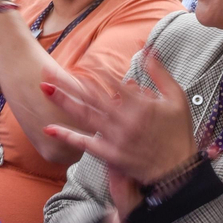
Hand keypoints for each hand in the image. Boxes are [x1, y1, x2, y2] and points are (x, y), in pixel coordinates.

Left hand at [41, 53, 197, 183]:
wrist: (179, 172)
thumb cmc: (179, 133)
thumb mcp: (177, 98)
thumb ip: (160, 73)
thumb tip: (149, 50)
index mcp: (140, 104)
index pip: (111, 81)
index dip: (94, 69)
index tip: (81, 60)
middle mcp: (124, 119)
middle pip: (90, 95)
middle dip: (67, 81)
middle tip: (46, 69)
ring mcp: (115, 138)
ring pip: (84, 115)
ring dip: (63, 101)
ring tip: (44, 88)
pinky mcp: (109, 154)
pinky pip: (84, 144)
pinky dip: (66, 136)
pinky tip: (49, 128)